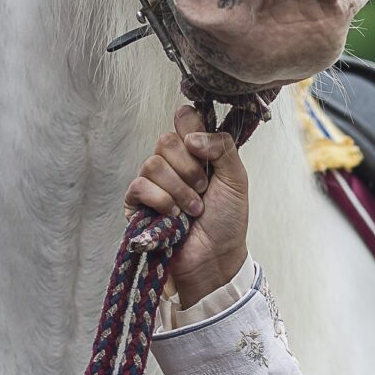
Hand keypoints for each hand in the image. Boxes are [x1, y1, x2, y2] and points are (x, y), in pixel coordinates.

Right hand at [125, 105, 250, 307]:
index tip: (204, 152)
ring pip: (152, 164)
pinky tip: (174, 216)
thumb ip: (222, 147)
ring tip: (193, 210)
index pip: (183, 118)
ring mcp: (153, 183)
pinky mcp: (137, 204)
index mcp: (195, 151)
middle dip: (190, 168)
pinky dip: (161, 201)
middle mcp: (172, 163)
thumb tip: (192, 136)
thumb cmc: (227, 221)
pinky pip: (139, 186)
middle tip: (203, 189)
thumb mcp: (236, 179)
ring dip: (179, 190)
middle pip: (166, 140)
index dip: (192, 131)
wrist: (216, 256)